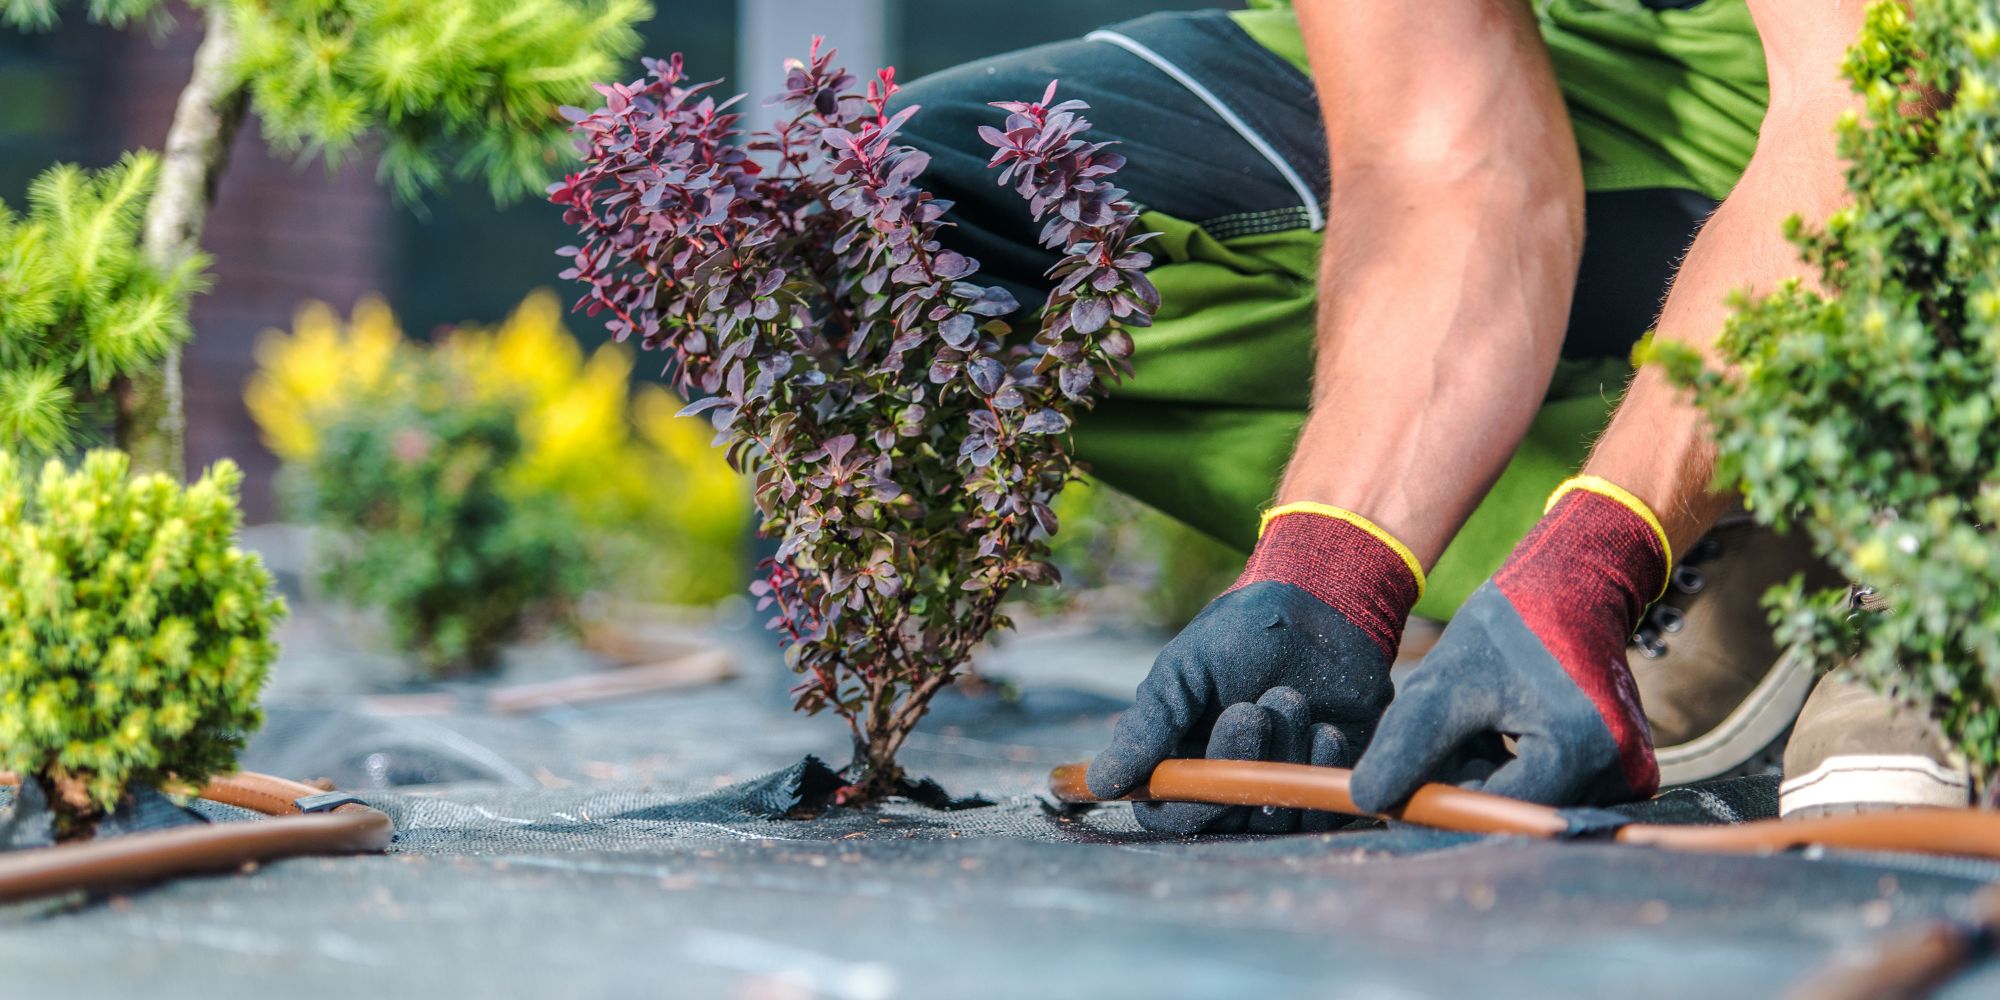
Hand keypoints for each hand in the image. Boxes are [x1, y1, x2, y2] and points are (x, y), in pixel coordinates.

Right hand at [1087, 504, 1422, 833]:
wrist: (1324, 607)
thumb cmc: (1242, 632)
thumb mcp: (1184, 669)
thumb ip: (1147, 726)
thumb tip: (1100, 783)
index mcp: (1179, 756)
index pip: (1166, 813)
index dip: (1185, 802)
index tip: (1205, 760)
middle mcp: (1225, 780)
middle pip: (1222, 819)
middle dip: (1239, 763)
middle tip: (1251, 711)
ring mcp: (1276, 785)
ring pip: (1272, 814)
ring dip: (1283, 754)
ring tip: (1290, 697)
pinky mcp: (1324, 785)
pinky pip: (1320, 809)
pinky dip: (1320, 766)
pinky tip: (1325, 726)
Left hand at [1350, 478, 1667, 811]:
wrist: (1575, 589)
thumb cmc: (1508, 626)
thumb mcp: (1446, 681)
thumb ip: (1409, 744)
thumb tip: (1369, 801)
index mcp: (1579, 749)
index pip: (1496, 810)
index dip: (1443, 802)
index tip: (1400, 791)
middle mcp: (1620, 773)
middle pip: (1516, 811)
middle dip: (1467, 784)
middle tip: (1444, 736)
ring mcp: (1631, 774)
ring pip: (1531, 802)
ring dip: (1489, 776)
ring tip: (1479, 722)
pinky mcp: (1629, 771)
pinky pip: (1554, 789)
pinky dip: (1515, 770)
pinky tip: (1504, 728)